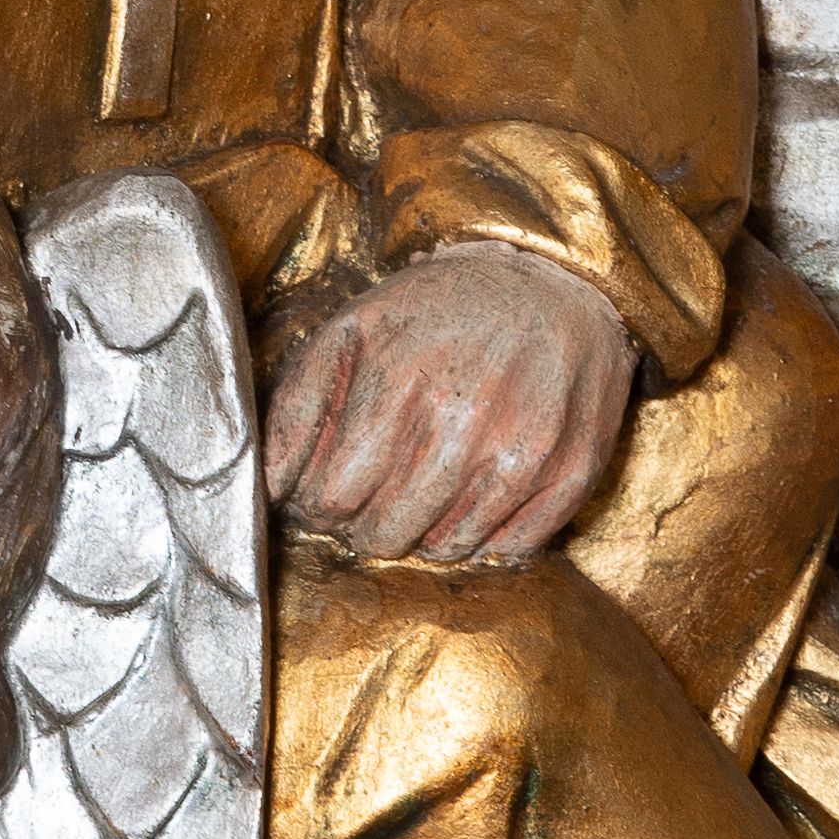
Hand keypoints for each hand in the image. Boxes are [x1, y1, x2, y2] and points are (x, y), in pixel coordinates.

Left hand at [263, 241, 637, 565]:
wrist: (554, 287)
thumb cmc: (439, 313)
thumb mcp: (353, 331)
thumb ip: (299, 403)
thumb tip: (269, 484)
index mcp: (400, 381)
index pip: (331, 499)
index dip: (317, 505)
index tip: (323, 491)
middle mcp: (465, 421)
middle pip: (383, 535)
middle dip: (364, 523)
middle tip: (372, 494)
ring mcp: (522, 452)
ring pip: (442, 550)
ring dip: (422, 530)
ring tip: (422, 487)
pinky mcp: (569, 475)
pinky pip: (505, 551)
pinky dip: (483, 534)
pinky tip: (474, 492)